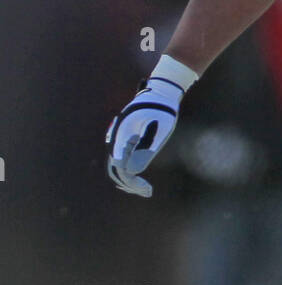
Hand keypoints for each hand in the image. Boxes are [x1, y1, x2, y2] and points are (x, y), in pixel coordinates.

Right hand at [106, 76, 184, 196]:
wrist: (161, 92)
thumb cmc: (162, 110)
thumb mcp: (159, 129)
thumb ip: (146, 149)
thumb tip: (133, 171)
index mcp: (122, 136)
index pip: (120, 167)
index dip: (132, 182)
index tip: (148, 190)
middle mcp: (116, 138)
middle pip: (115, 168)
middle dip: (130, 184)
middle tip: (148, 192)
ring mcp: (119, 138)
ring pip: (116, 164)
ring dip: (128, 179)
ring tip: (145, 190)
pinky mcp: (124, 138)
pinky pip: (121, 157)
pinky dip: (128, 170)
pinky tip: (139, 178)